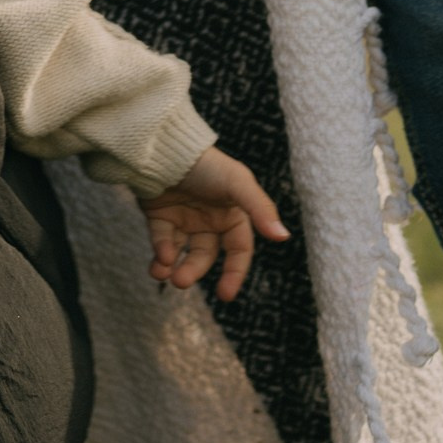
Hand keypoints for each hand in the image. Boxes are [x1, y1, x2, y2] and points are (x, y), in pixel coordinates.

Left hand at [138, 145, 290, 301]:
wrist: (164, 147)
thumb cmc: (206, 164)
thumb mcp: (238, 183)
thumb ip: (260, 209)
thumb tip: (283, 236)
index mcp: (233, 214)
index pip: (238, 251)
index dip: (234, 273)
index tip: (225, 295)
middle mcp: (209, 219)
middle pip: (205, 256)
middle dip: (193, 271)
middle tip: (181, 281)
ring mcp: (184, 218)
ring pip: (181, 253)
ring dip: (173, 267)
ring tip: (164, 274)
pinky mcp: (159, 215)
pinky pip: (161, 241)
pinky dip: (160, 252)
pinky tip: (159, 258)